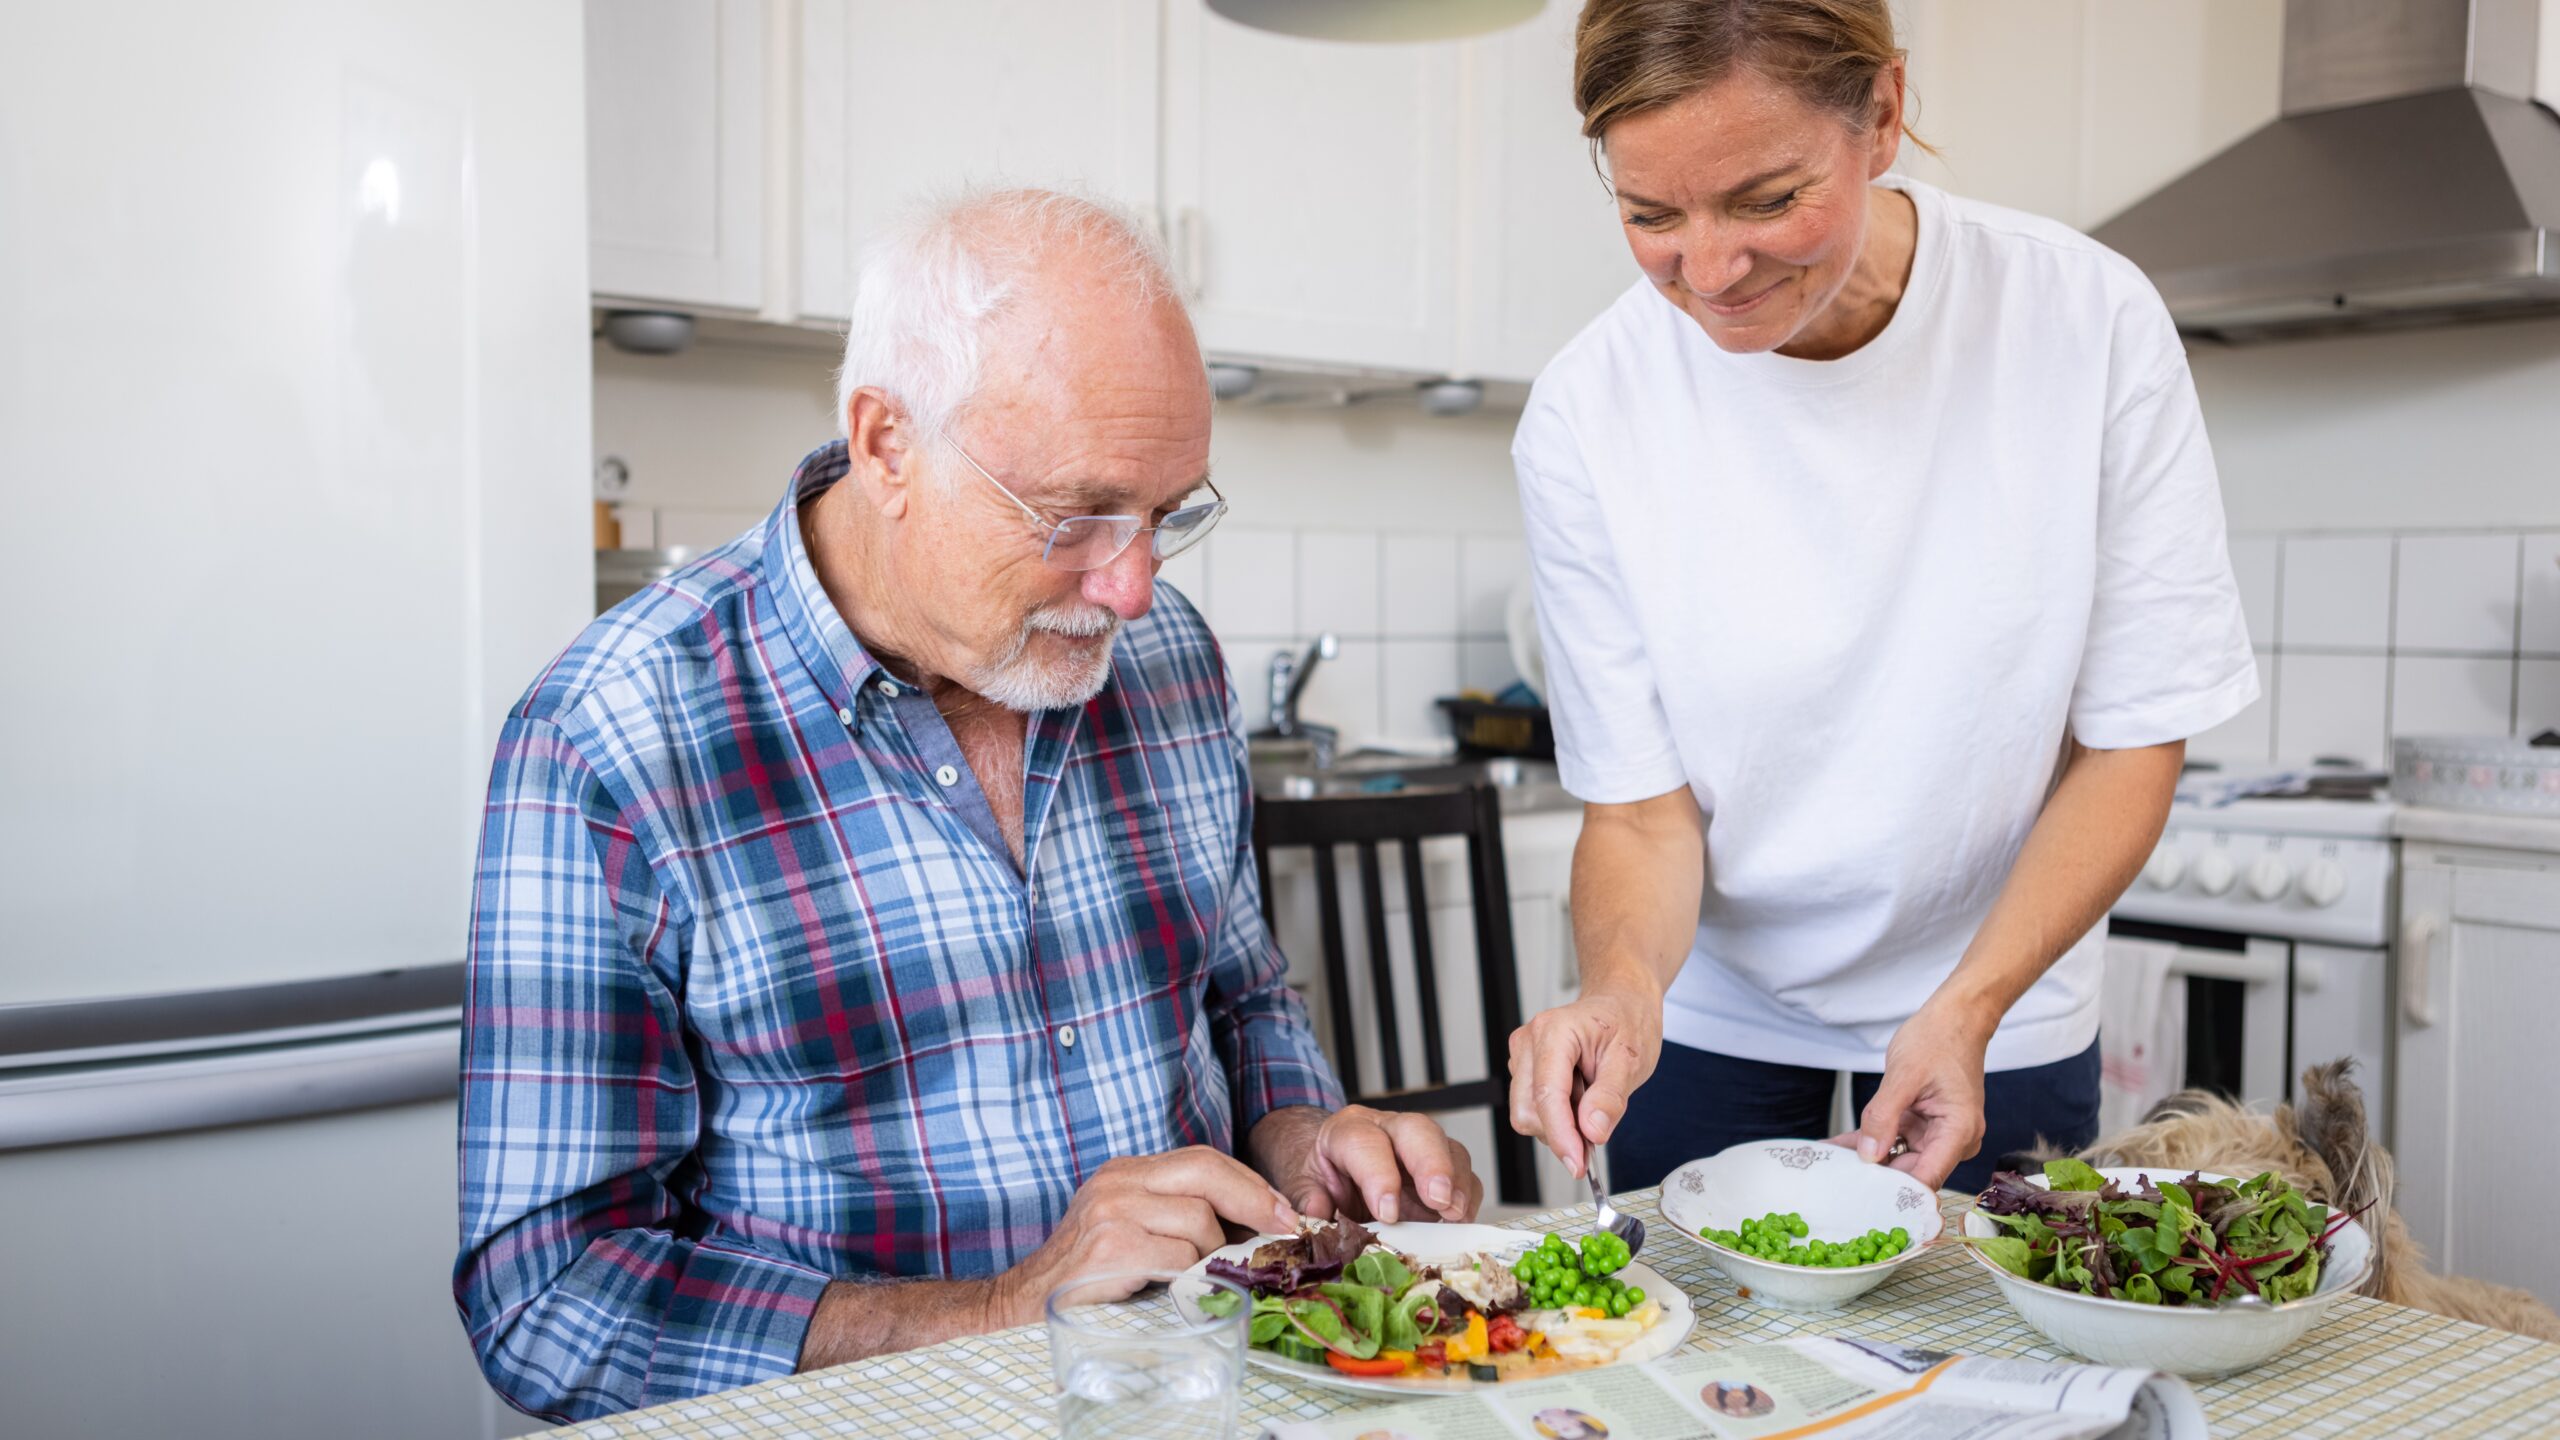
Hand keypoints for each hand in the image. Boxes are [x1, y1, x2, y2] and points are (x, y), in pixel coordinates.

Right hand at [988, 1146, 1296, 1325]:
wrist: (1024, 1304)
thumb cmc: (1089, 1274)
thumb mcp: (1132, 1227)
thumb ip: (1178, 1214)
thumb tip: (1255, 1224)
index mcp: (1127, 1171)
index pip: (1202, 1158)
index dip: (1250, 1183)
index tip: (1282, 1210)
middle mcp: (1118, 1181)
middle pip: (1207, 1172)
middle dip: (1256, 1200)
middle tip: (1283, 1230)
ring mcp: (1112, 1211)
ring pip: (1199, 1219)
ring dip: (1215, 1254)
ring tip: (1203, 1276)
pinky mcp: (1111, 1246)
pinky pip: (1179, 1256)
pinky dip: (1191, 1275)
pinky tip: (1182, 1288)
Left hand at [1253, 1105, 1481, 1224]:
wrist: (1336, 1166)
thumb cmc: (1323, 1175)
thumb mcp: (1303, 1184)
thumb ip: (1308, 1198)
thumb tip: (1315, 1214)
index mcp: (1348, 1130)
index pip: (1367, 1143)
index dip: (1379, 1176)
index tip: (1387, 1213)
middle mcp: (1389, 1129)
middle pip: (1418, 1131)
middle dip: (1432, 1165)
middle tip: (1438, 1200)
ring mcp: (1420, 1147)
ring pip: (1449, 1149)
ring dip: (1457, 1184)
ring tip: (1455, 1215)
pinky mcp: (1443, 1168)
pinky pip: (1464, 1176)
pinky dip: (1467, 1198)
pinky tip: (1460, 1221)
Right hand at [1506, 980, 1660, 1178]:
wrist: (1621, 1003)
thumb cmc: (1627, 1021)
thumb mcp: (1632, 1059)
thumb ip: (1610, 1098)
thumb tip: (1591, 1132)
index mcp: (1554, 1032)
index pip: (1547, 1095)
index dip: (1561, 1135)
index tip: (1578, 1163)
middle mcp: (1528, 1042)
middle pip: (1528, 1110)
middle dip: (1562, 1130)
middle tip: (1598, 1123)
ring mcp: (1522, 1056)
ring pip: (1527, 1114)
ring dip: (1561, 1123)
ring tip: (1591, 1097)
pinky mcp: (1524, 1069)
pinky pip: (1532, 1108)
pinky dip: (1558, 1116)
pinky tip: (1579, 1097)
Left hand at [1831, 999, 1991, 1189]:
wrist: (1955, 1018)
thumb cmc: (1940, 1039)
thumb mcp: (1904, 1075)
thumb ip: (1883, 1116)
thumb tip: (1869, 1156)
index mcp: (1958, 1132)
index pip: (1926, 1179)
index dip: (1894, 1193)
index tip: (1861, 1200)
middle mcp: (1953, 1140)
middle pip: (1911, 1174)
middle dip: (1873, 1179)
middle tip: (1833, 1185)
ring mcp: (1937, 1134)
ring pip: (1898, 1159)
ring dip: (1866, 1161)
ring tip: (1827, 1167)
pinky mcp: (1922, 1126)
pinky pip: (1894, 1141)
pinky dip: (1869, 1142)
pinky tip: (1838, 1147)